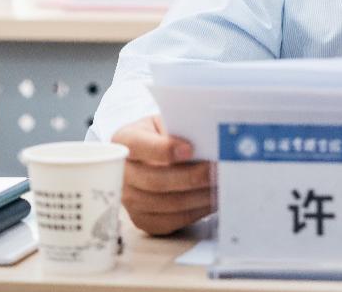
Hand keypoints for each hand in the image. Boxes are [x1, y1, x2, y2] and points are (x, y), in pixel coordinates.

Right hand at [112, 115, 214, 234]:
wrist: (156, 154)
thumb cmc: (165, 134)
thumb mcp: (168, 121)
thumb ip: (180, 129)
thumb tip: (207, 140)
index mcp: (124, 141)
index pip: (140, 147)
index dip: (164, 150)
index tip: (190, 149)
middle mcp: (120, 173)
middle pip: (156, 181)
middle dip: (192, 177)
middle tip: (217, 170)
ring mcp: (129, 200)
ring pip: (168, 203)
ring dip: (199, 195)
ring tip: (220, 184)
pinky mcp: (143, 220)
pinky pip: (173, 220)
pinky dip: (197, 210)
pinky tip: (213, 199)